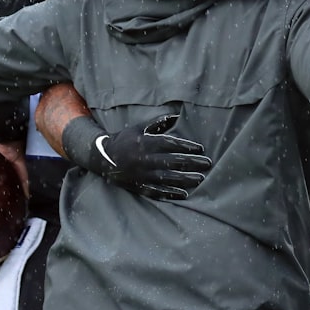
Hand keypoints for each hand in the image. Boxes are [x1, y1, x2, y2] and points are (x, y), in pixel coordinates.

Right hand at [72, 114, 210, 199]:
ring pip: (167, 178)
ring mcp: (141, 175)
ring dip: (185, 179)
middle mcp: (144, 159)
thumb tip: (178, 115)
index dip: (187, 147)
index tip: (201, 149)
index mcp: (145, 143)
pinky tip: (184, 194)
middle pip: (173, 162)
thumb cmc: (124, 139)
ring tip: (201, 179)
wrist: (101, 158)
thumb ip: (159, 122)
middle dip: (192, 163)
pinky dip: (170, 194)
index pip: (170, 145)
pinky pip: (156, 192)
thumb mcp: (139, 127)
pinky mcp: (138, 186)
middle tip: (208, 164)